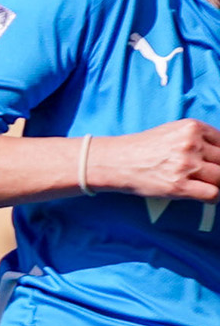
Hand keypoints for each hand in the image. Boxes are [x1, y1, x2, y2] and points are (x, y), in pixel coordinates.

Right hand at [92, 119, 219, 198]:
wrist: (116, 162)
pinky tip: (210, 198)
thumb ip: (196, 137)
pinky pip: (211, 193)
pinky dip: (215, 197)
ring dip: (219, 184)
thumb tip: (216, 150)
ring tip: (211, 186)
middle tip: (213, 175)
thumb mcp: (172, 131)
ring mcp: (186, 166)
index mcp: (193, 128)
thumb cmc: (142, 148)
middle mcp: (192, 145)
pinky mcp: (179, 186)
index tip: (216, 163)